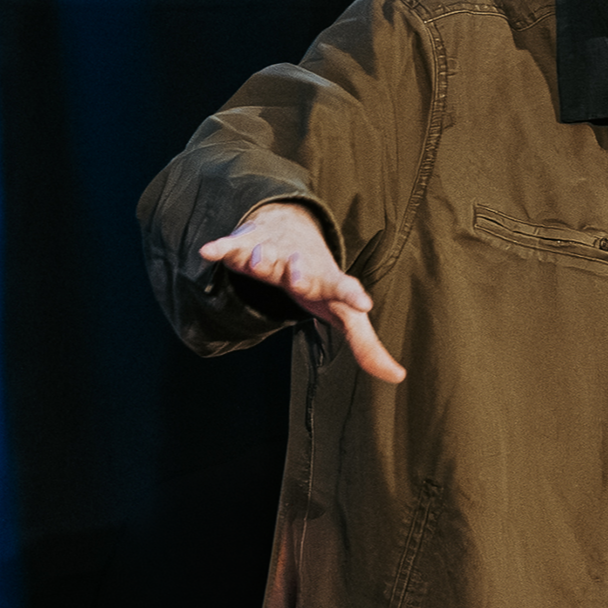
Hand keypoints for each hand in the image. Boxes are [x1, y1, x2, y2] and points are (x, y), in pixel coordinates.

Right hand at [199, 202, 405, 382]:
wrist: (294, 231)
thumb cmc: (321, 282)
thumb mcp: (344, 314)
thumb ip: (367, 346)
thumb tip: (398, 376)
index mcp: (327, 282)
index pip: (345, 289)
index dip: (353, 296)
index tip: (364, 303)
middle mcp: (302, 264)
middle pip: (302, 268)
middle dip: (300, 272)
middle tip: (299, 280)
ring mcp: (276, 252)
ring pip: (268, 254)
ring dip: (263, 258)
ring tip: (258, 263)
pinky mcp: (249, 245)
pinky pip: (234, 246)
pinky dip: (222, 248)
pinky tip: (209, 251)